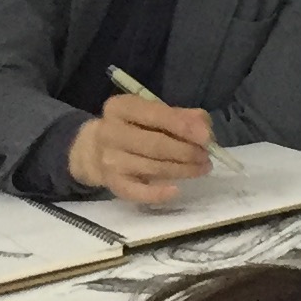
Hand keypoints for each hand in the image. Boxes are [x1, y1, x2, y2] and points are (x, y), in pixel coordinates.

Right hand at [66, 95, 214, 205]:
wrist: (93, 151)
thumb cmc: (131, 129)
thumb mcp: (150, 114)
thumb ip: (179, 116)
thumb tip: (203, 126)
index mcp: (120, 107)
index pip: (155, 114)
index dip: (183, 126)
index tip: (207, 137)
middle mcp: (110, 131)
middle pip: (156, 144)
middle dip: (187, 151)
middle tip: (206, 156)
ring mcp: (110, 159)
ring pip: (153, 167)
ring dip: (183, 170)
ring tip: (201, 168)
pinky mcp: (112, 183)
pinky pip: (138, 192)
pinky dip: (158, 193)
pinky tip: (176, 190)